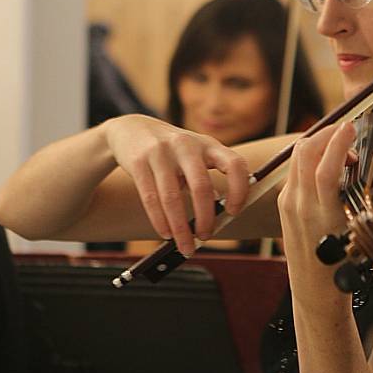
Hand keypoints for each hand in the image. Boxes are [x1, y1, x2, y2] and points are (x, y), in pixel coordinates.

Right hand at [103, 114, 249, 254]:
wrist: (133, 128)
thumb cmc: (172, 150)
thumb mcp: (195, 156)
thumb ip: (207, 178)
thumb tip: (220, 210)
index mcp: (208, 145)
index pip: (235, 164)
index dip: (239, 189)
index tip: (234, 212)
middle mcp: (187, 145)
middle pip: (201, 186)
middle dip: (205, 218)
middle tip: (205, 237)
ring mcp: (162, 152)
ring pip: (172, 197)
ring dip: (180, 227)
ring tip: (184, 244)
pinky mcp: (139, 161)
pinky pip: (151, 198)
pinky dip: (160, 220)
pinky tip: (165, 233)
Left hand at [277, 122, 354, 300]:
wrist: (314, 294)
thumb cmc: (339, 271)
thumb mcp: (356, 234)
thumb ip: (357, 201)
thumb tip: (366, 173)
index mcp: (320, 215)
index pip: (325, 166)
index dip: (339, 142)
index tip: (351, 127)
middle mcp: (299, 205)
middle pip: (305, 152)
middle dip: (326, 134)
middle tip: (347, 132)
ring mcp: (288, 204)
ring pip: (297, 157)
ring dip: (318, 143)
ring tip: (340, 145)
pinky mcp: (284, 205)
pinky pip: (294, 170)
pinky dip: (310, 157)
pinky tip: (326, 162)